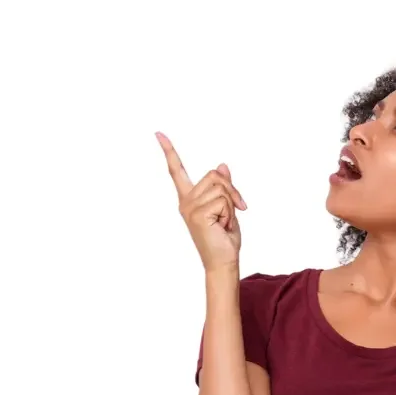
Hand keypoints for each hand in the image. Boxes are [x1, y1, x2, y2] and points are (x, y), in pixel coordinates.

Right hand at [156, 132, 246, 271]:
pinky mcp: (197, 214)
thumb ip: (223, 187)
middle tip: (236, 209)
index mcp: (189, 198)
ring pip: (221, 187)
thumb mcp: (227, 208)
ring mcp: (189, 207)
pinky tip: (223, 226)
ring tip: (225, 221)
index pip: (176, 170)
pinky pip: (223, 200)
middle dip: (232, 190)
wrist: (223, 261)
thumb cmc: (224, 238)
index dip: (169, 151)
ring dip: (232, 203)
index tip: (158, 133)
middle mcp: (185, 201)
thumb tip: (223, 164)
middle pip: (215, 175)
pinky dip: (230, 213)